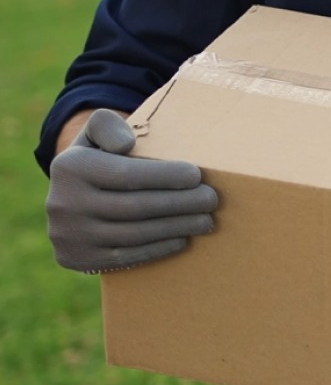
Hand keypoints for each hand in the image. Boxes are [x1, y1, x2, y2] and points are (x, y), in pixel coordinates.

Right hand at [46, 108, 217, 273]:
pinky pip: (124, 256)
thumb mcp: (97, 130)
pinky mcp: (77, 260)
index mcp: (71, 167)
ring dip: (175, 228)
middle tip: (211, 199)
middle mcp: (64, 204)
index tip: (197, 176)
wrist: (67, 195)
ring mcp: (69, 237)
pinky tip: (182, 238)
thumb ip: (108, 123)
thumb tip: (126, 144)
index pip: (127, 174)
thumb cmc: (98, 155)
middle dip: (179, 203)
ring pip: (133, 234)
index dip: (165, 176)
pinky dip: (157, 248)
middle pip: (134, 207)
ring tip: (205, 220)